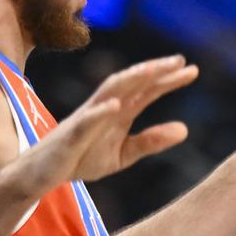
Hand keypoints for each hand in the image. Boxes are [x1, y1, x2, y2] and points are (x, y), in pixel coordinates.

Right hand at [0, 55, 197, 197]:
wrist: (42, 174)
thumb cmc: (82, 158)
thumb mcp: (123, 154)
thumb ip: (150, 141)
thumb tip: (186, 129)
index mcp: (119, 112)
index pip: (146, 91)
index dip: (168, 80)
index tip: (193, 70)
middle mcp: (104, 108)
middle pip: (131, 83)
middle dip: (153, 70)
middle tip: (179, 60)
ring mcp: (86, 119)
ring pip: (109, 92)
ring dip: (129, 79)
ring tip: (151, 70)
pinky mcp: (70, 136)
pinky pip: (85, 121)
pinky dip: (100, 112)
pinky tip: (117, 105)